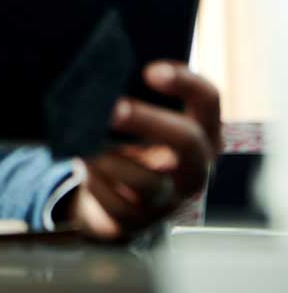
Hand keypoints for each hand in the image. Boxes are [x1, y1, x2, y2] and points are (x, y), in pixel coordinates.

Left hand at [67, 61, 221, 239]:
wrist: (120, 205)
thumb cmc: (134, 151)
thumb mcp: (143, 125)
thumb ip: (134, 102)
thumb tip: (100, 76)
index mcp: (202, 134)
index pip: (208, 101)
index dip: (184, 83)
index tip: (149, 71)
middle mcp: (196, 168)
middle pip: (187, 140)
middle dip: (147, 120)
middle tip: (113, 108)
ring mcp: (172, 199)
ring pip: (148, 181)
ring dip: (111, 160)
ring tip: (87, 145)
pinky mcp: (141, 221)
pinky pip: (117, 205)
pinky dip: (96, 184)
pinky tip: (85, 168)